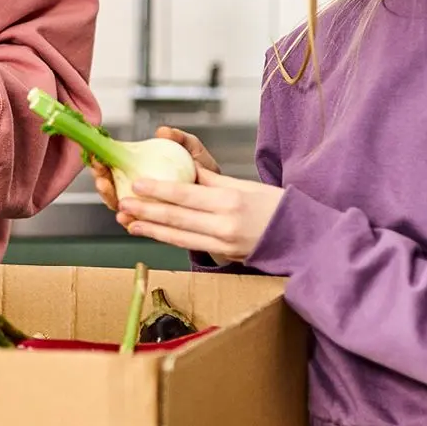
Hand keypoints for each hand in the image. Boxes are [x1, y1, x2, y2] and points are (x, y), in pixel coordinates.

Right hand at [88, 127, 221, 210]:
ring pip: (119, 203)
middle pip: (110, 184)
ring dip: (110, 200)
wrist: (220, 198)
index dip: (103, 160)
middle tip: (102, 178)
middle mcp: (137, 186)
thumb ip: (180, 139)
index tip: (98, 156)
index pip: (115, 163)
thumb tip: (163, 131)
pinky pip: (137, 223)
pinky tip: (126, 218)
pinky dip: (129, 221)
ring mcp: (143, 205)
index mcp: (142, 167)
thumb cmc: (204, 173)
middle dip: (101, 181)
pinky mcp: (152, 222)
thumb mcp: (194, 151)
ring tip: (112, 195)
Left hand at [114, 167, 284, 261]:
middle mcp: (224, 224)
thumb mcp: (246, 186)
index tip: (136, 184)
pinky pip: (191, 245)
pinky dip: (168, 239)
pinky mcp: (224, 256)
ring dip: (151, 229)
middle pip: (177, 217)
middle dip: (146, 210)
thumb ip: (214, 181)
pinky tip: (152, 234)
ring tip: (128, 221)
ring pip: (179, 236)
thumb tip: (187, 169)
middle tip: (122, 203)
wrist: (304, 240)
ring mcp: (224, 244)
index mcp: (230, 200)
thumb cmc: (277, 207)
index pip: (187, 195)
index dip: (159, 190)